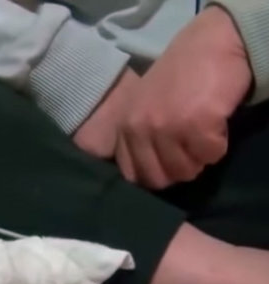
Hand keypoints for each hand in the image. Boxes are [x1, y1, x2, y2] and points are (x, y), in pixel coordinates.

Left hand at [74, 6, 252, 189]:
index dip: (154, 174)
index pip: (131, 174)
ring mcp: (167, 127)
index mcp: (125, 126)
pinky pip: (210, 155)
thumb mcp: (142, 106)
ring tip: (202, 132)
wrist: (210, 45)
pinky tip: (215, 123)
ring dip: (199, 157)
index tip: (168, 162)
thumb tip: (145, 175)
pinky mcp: (197, 125)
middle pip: (159, 178)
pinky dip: (218, 145)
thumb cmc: (178, 76)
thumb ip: (139, 137)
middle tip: (190, 148)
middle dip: (178, 170)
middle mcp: (141, 128)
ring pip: (186, 171)